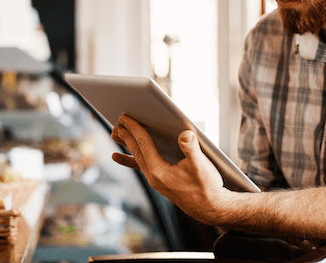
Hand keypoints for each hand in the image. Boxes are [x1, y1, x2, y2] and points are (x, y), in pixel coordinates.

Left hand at [111, 115, 233, 225]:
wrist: (210, 208)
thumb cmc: (207, 187)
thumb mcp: (201, 165)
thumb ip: (191, 147)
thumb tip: (184, 133)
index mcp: (159, 172)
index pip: (143, 145)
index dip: (135, 129)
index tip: (126, 118)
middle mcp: (153, 177)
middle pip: (136, 151)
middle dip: (126, 135)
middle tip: (117, 122)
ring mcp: (156, 181)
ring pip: (136, 159)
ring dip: (126, 145)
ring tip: (115, 135)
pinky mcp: (161, 182)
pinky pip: (141, 167)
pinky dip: (129, 159)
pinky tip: (120, 157)